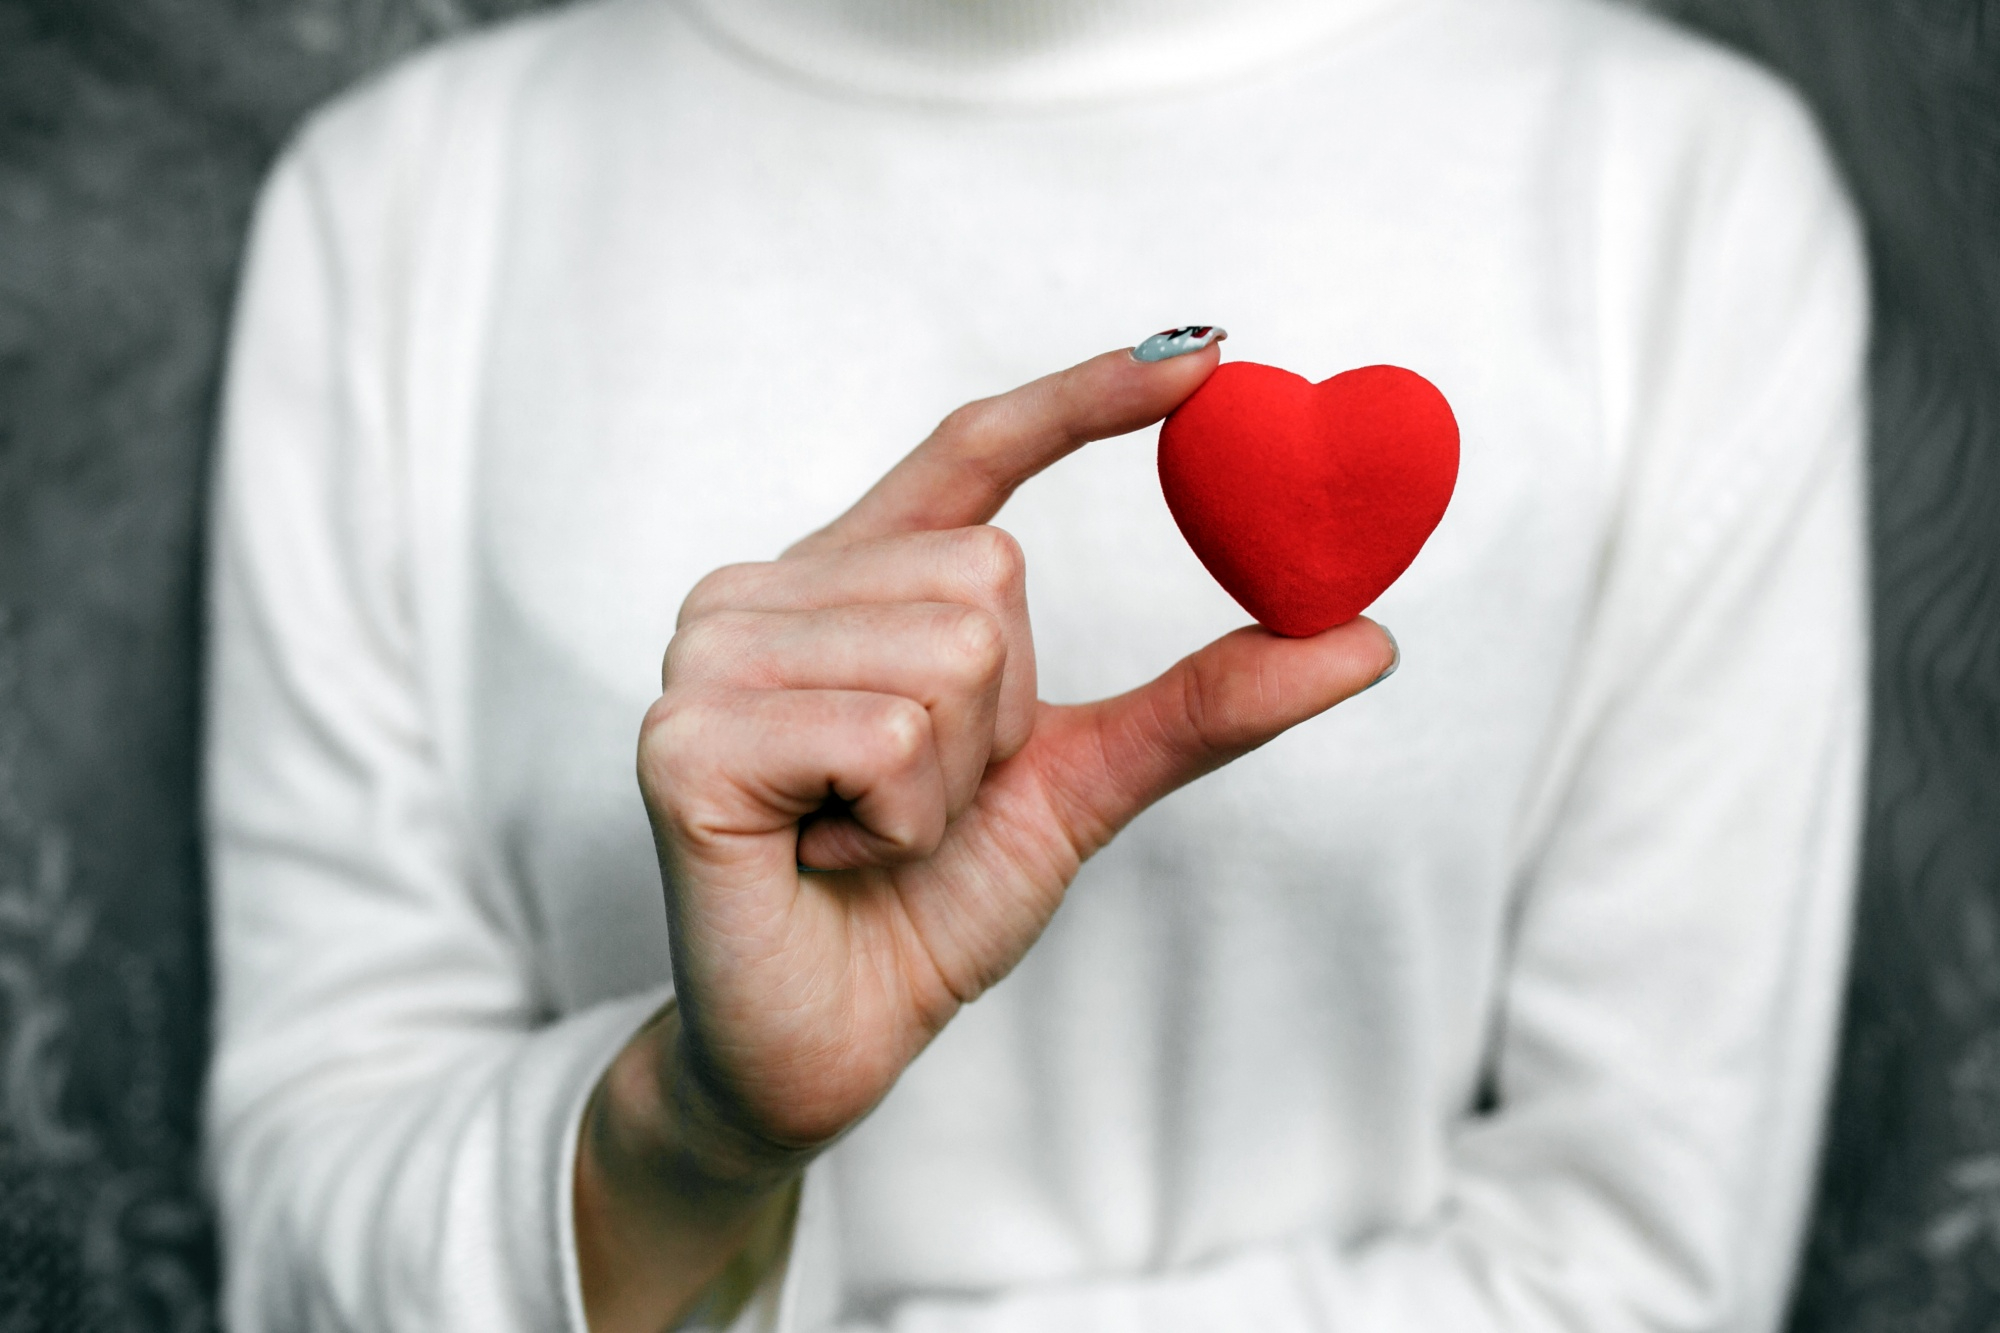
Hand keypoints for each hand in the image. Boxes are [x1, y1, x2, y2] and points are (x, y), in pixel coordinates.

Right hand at [577, 346, 1395, 1328]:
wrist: (827, 1046)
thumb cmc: (930, 904)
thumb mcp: (1082, 785)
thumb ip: (1201, 705)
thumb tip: (1370, 636)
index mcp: (850, 578)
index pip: (971, 449)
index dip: (1084, 398)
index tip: (1211, 352)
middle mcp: (764, 589)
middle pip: (989, 573)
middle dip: (1003, 719)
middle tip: (916, 800)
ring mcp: (710, 654)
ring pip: (949, 654)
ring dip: (949, 782)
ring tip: (867, 832)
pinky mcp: (683, 738)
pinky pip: (885, 735)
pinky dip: (899, 824)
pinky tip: (828, 858)